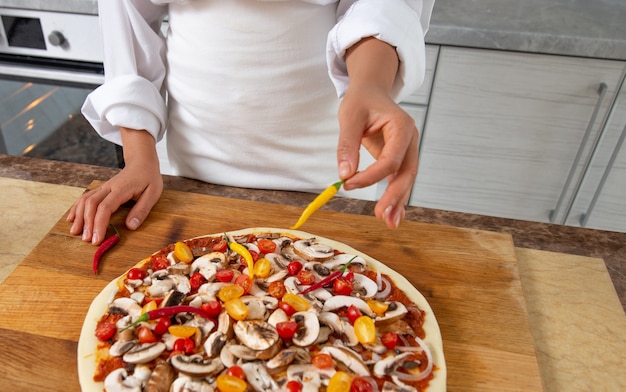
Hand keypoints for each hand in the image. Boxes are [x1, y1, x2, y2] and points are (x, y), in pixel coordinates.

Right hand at [67, 128, 162, 244]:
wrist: (142, 162)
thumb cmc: (149, 178)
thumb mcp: (153, 193)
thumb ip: (142, 210)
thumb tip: (131, 227)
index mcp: (121, 189)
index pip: (105, 207)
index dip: (99, 224)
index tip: (97, 239)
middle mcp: (108, 187)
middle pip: (91, 204)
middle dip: (87, 223)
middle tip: (87, 240)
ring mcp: (103, 187)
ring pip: (85, 200)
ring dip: (79, 216)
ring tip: (75, 232)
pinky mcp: (101, 189)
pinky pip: (85, 197)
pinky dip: (77, 208)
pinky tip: (72, 218)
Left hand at [338, 88, 417, 228]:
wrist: (371, 92)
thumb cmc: (361, 101)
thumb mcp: (349, 117)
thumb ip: (347, 145)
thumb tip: (345, 174)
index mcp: (402, 126)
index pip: (390, 159)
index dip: (371, 176)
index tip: (349, 184)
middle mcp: (410, 139)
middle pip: (406, 173)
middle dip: (395, 196)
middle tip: (382, 216)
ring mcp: (408, 149)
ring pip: (406, 179)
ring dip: (398, 201)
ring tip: (390, 223)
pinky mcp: (401, 157)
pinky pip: (400, 178)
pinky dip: (396, 196)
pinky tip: (393, 214)